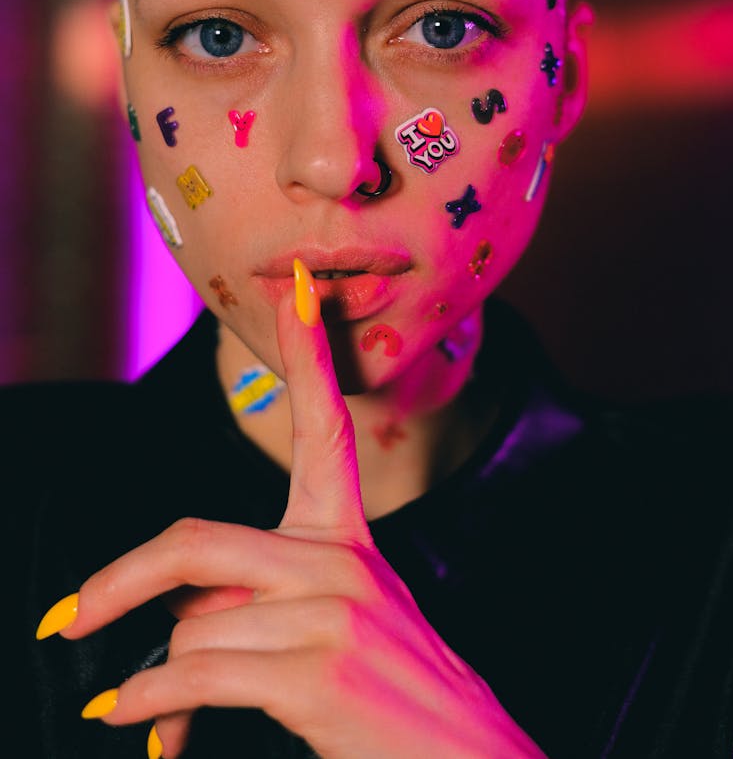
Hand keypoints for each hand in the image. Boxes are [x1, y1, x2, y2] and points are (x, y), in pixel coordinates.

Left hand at [57, 274, 545, 757]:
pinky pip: (198, 672)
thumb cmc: (392, 700)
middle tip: (71, 617)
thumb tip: (160, 651)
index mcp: (347, 539)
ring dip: (154, 681)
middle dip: (121, 579)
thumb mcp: (329, 635)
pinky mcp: (321, 671)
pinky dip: (150, 702)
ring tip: (145, 712)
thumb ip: (250, 615)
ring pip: (193, 625)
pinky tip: (144, 727)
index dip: (307, 353)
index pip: (324, 427)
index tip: (296, 286)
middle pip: (199, 541)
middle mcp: (342, 560)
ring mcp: (334, 612)